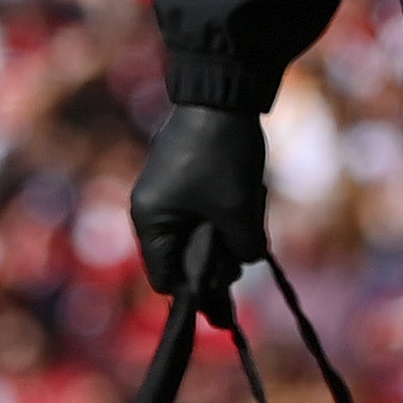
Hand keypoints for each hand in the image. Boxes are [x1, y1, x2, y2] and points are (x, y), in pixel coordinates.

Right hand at [130, 106, 269, 305]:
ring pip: (205, 232)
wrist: (223, 93)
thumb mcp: (238, 210)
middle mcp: (154, 210)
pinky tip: (250, 193)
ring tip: (251, 204)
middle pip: (188, 257)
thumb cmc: (222, 155)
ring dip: (232, 229)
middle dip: (221, 256)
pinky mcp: (190, 177)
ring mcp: (171, 192)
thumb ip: (242, 248)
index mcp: (152, 222)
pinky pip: (211, 209)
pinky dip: (232, 209)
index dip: (198, 291)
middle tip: (248, 247)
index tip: (227, 309)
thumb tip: (247, 261)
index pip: (167, 279)